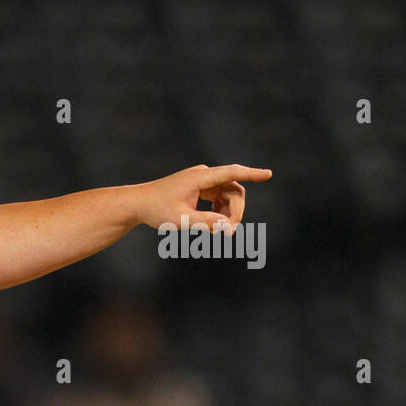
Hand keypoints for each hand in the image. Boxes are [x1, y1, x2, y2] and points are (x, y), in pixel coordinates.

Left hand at [136, 164, 272, 231]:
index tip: (268, 175)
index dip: (251, 174)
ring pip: (227, 194)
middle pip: (233, 189)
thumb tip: (229, 227)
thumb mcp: (181, 220)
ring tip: (216, 231)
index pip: (231, 173)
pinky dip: (219, 211)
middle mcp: (203, 174)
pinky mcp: (198, 187)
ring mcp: (201, 180)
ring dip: (227, 212)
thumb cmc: (156, 210)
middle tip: (228, 232)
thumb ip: (207, 223)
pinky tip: (211, 225)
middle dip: (235, 211)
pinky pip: (218, 197)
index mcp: (200, 177)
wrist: (138, 204)